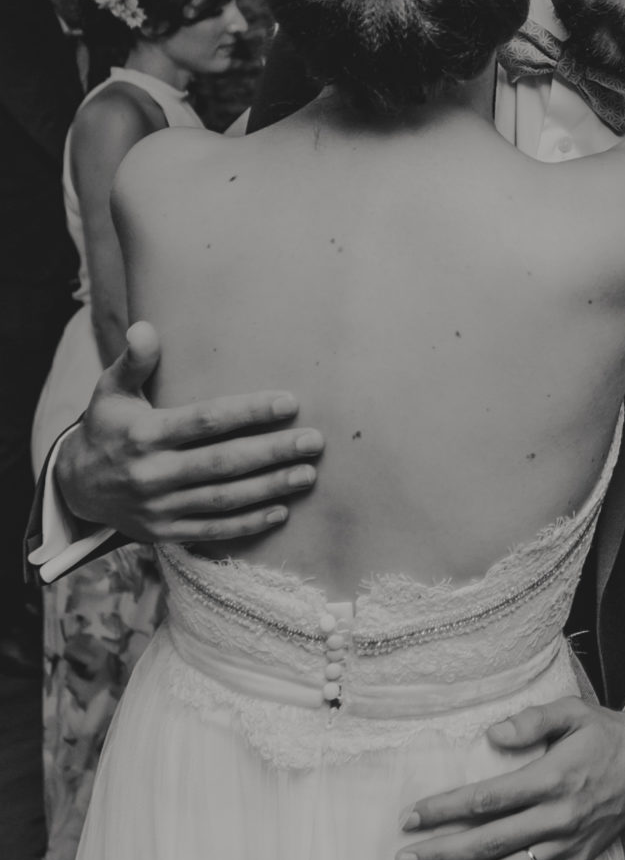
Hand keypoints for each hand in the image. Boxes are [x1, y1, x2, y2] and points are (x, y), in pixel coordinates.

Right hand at [54, 322, 322, 543]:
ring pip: (223, 499)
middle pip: (222, 462)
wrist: (75, 487)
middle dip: (272, 451)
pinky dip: (247, 524)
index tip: (290, 402)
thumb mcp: (112, 392)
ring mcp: (158, 507)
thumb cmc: (108, 428)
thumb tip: (145, 327)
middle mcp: (151, 473)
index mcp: (143, 434)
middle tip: (314, 440)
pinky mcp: (163, 532)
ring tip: (308, 474)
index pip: (205, 421)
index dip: (249, 412)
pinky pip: (211, 530)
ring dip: (270, 488)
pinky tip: (281, 511)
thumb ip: (135, 362)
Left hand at [398, 700, 624, 859]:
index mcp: (554, 777)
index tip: (412, 817)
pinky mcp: (579, 859)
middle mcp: (560, 815)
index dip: (446, 810)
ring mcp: (569, 843)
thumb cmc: (605, 735)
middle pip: (490, 841)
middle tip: (405, 858)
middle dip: (443, 852)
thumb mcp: (573, 711)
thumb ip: (532, 721)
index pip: (488, 800)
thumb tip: (493, 735)